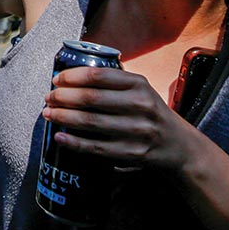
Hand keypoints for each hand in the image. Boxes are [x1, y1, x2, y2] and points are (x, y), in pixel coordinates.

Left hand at [43, 66, 193, 171]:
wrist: (180, 147)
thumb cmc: (151, 113)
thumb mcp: (141, 90)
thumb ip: (113, 81)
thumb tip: (70, 78)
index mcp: (139, 84)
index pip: (98, 76)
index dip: (72, 77)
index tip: (56, 79)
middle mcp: (140, 105)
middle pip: (91, 98)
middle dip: (63, 97)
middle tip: (48, 97)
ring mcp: (137, 131)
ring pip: (91, 123)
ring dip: (63, 117)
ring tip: (48, 114)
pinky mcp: (133, 153)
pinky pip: (96, 148)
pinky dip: (74, 142)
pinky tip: (60, 137)